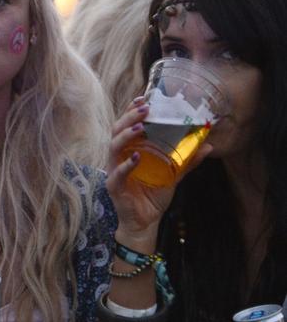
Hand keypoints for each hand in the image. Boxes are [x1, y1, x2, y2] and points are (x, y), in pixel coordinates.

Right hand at [106, 97, 210, 243]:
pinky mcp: (114, 186)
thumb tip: (208, 145)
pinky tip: (137, 156)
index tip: (144, 97)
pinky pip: (117, 172)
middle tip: (145, 107)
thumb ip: (187, 160)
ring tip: (141, 126)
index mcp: (128, 150)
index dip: (131, 110)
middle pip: (117, 130)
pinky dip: (126, 164)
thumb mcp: (173, 175)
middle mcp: (118, 157)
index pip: (126, 125)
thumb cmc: (153, 197)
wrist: (144, 223)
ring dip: (126, 134)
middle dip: (129, 117)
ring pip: (113, 146)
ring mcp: (113, 170)